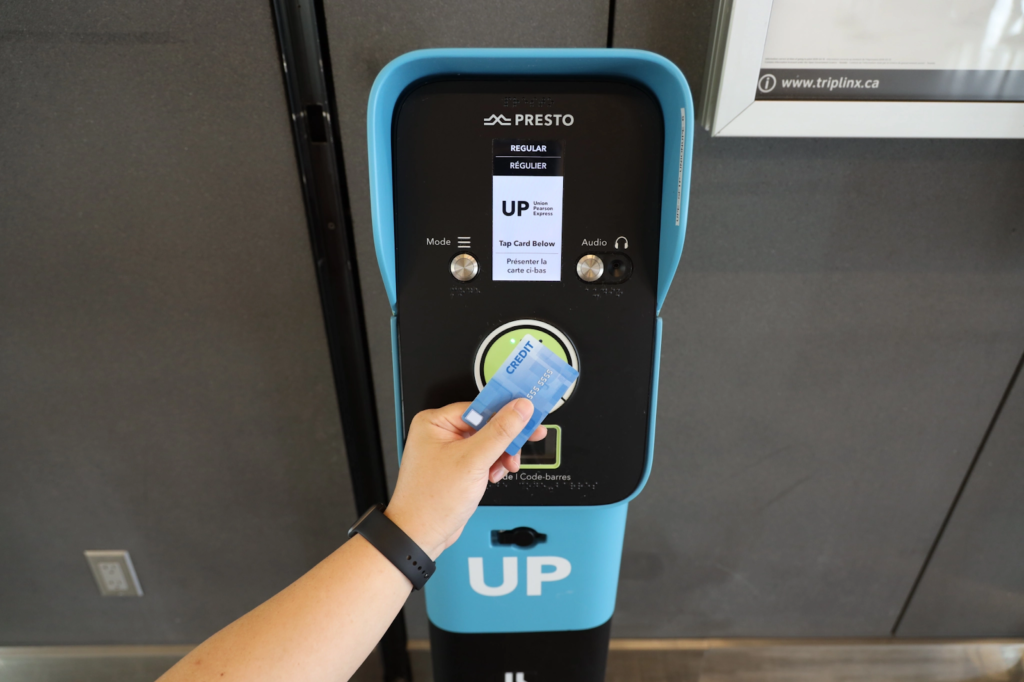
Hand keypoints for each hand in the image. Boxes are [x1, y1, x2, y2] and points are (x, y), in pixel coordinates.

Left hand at [384, 399, 546, 559]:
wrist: (422, 535)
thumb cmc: (431, 501)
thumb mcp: (473, 461)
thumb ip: (500, 432)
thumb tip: (519, 408)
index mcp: (435, 422)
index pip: (480, 406)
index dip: (506, 410)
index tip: (528, 410)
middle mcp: (440, 433)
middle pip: (487, 424)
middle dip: (506, 438)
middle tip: (527, 439)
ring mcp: (449, 451)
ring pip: (488, 442)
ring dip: (501, 454)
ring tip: (505, 466)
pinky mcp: (458, 467)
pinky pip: (484, 457)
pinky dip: (494, 465)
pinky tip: (493, 475)